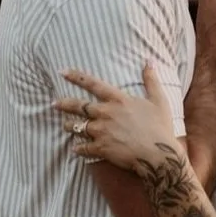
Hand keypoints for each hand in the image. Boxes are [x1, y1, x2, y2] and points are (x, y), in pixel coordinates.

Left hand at [56, 65, 177, 171]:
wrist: (159, 155)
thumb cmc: (160, 127)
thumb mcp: (159, 100)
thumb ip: (151, 80)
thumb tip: (150, 61)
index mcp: (118, 100)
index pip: (93, 84)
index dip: (76, 77)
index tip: (62, 72)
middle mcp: (106, 113)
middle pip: (79, 106)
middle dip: (64, 104)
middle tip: (54, 104)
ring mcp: (101, 132)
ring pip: (78, 127)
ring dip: (70, 126)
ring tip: (65, 126)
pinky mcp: (101, 149)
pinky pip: (83, 148)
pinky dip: (78, 149)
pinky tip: (75, 149)